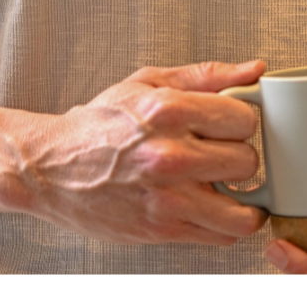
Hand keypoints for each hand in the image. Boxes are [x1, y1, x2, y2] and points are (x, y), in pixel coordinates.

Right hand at [0, 59, 268, 246]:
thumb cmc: (101, 123)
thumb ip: (206, 75)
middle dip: (240, 156)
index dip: (242, 121)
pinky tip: (214, 207)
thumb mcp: (148, 81)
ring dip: (242, 199)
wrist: (52, 168)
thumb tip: (254, 70)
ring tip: (230, 187)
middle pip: (247, 162)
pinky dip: (227, 224)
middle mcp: (169, 154)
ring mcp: (166, 197)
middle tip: (224, 153)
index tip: (231, 125)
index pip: (244, 119)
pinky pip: (221, 235)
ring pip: (242, 210)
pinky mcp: (161, 229)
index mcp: (168, 109)